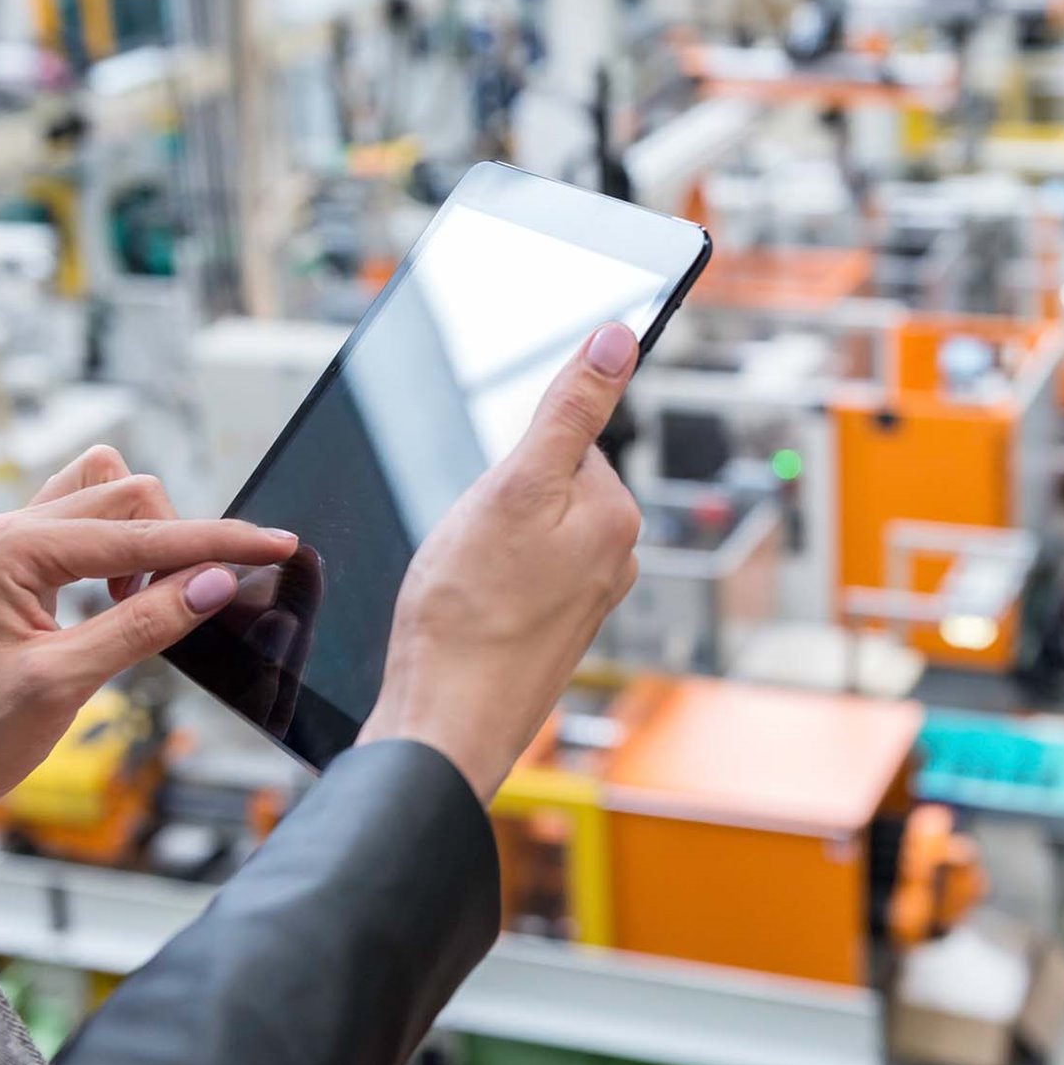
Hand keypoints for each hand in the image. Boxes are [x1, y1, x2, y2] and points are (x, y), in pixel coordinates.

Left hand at [0, 446, 298, 819]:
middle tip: (196, 602)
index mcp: (9, 552)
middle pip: (128, 494)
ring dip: (148, 535)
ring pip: (107, 491)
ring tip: (144, 601)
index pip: (139, 534)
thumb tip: (215, 582)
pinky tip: (121, 596)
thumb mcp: (65, 685)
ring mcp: (8, 538)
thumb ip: (144, 626)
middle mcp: (4, 529)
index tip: (276, 544)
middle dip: (180, 541)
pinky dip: (123, 544)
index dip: (216, 541)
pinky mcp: (16, 556)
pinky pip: (87, 516)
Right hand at [360, 324, 643, 801]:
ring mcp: (586, 599)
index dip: (509, 461)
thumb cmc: (466, 616)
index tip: (487, 502)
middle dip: (497, 501)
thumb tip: (619, 339)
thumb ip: (570, 410)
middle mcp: (616, 558)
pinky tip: (466, 610)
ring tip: (464, 584)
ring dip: (486, 544)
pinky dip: (484, 583)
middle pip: (545, 485)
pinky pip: (514, 577)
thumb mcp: (513, 487)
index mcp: (617, 515)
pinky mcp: (554, 631)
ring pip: (525, 532)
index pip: (563, 440)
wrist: (444, 725)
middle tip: (469, 547)